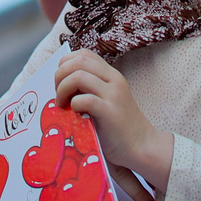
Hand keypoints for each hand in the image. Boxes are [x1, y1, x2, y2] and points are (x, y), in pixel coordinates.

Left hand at [55, 50, 171, 190]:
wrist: (142, 146)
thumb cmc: (118, 126)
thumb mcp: (107, 99)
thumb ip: (90, 88)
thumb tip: (61, 82)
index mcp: (111, 75)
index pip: (83, 54)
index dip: (66, 64)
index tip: (61, 83)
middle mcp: (114, 80)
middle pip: (78, 61)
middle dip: (60, 76)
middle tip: (59, 95)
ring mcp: (113, 95)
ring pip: (79, 76)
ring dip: (63, 89)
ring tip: (63, 105)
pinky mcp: (110, 112)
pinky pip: (85, 100)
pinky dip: (74, 105)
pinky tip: (76, 115)